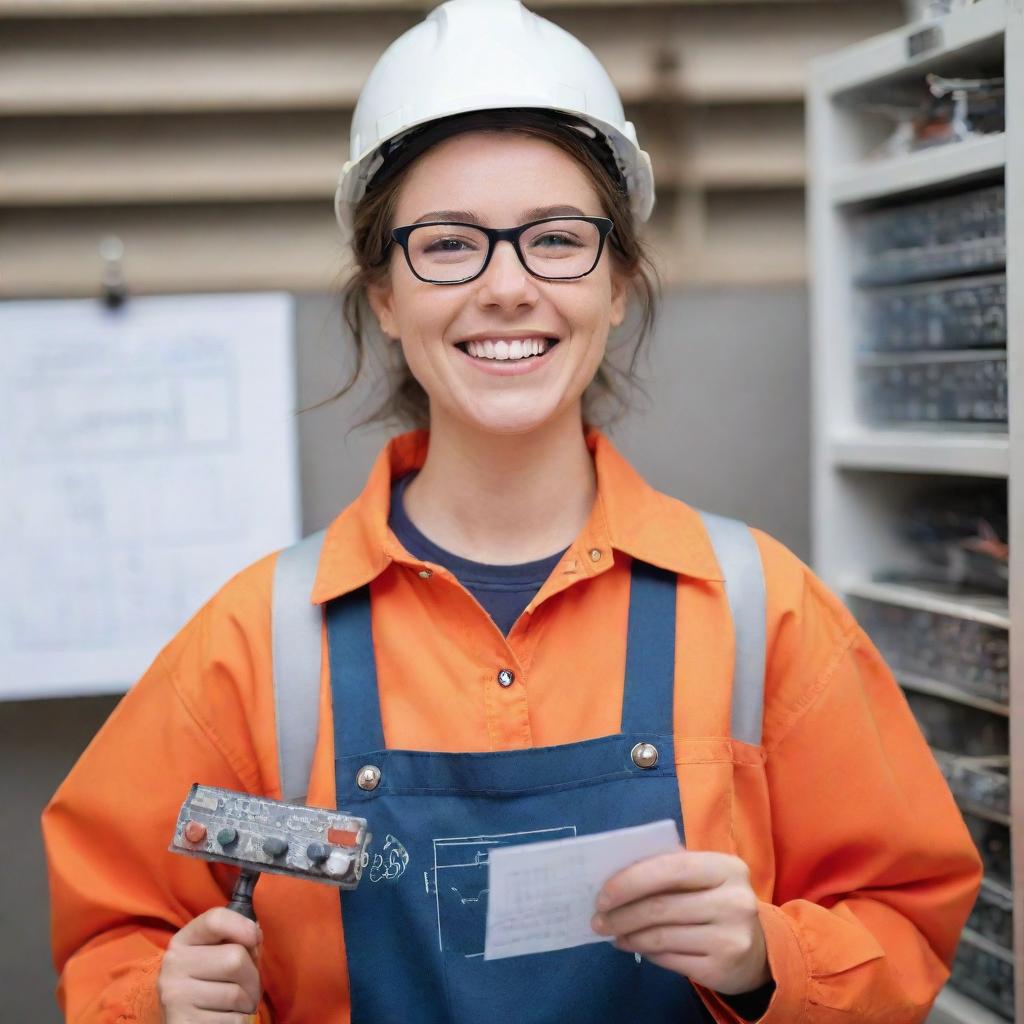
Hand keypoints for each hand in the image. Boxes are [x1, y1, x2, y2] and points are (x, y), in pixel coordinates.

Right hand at [158, 907, 262, 1022]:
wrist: (186, 1022)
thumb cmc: (209, 983)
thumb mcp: (216, 954)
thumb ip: (236, 939)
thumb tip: (255, 932)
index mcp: (182, 941)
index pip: (215, 920)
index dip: (242, 926)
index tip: (255, 939)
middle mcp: (173, 965)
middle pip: (235, 958)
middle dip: (253, 976)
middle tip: (249, 987)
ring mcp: (175, 996)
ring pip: (236, 993)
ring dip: (247, 1002)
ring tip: (237, 1005)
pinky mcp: (183, 1023)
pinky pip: (233, 1020)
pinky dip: (239, 1021)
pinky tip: (226, 1018)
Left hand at [591, 848, 770, 996]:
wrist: (759, 950)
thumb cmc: (717, 901)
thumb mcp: (705, 878)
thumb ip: (670, 869)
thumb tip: (616, 876)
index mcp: (727, 867)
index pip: (670, 868)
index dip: (631, 880)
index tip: (602, 893)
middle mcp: (734, 902)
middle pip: (662, 907)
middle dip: (622, 913)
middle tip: (598, 919)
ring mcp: (731, 938)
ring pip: (661, 936)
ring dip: (628, 934)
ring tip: (612, 932)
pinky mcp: (722, 969)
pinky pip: (669, 959)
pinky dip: (644, 951)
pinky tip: (632, 944)